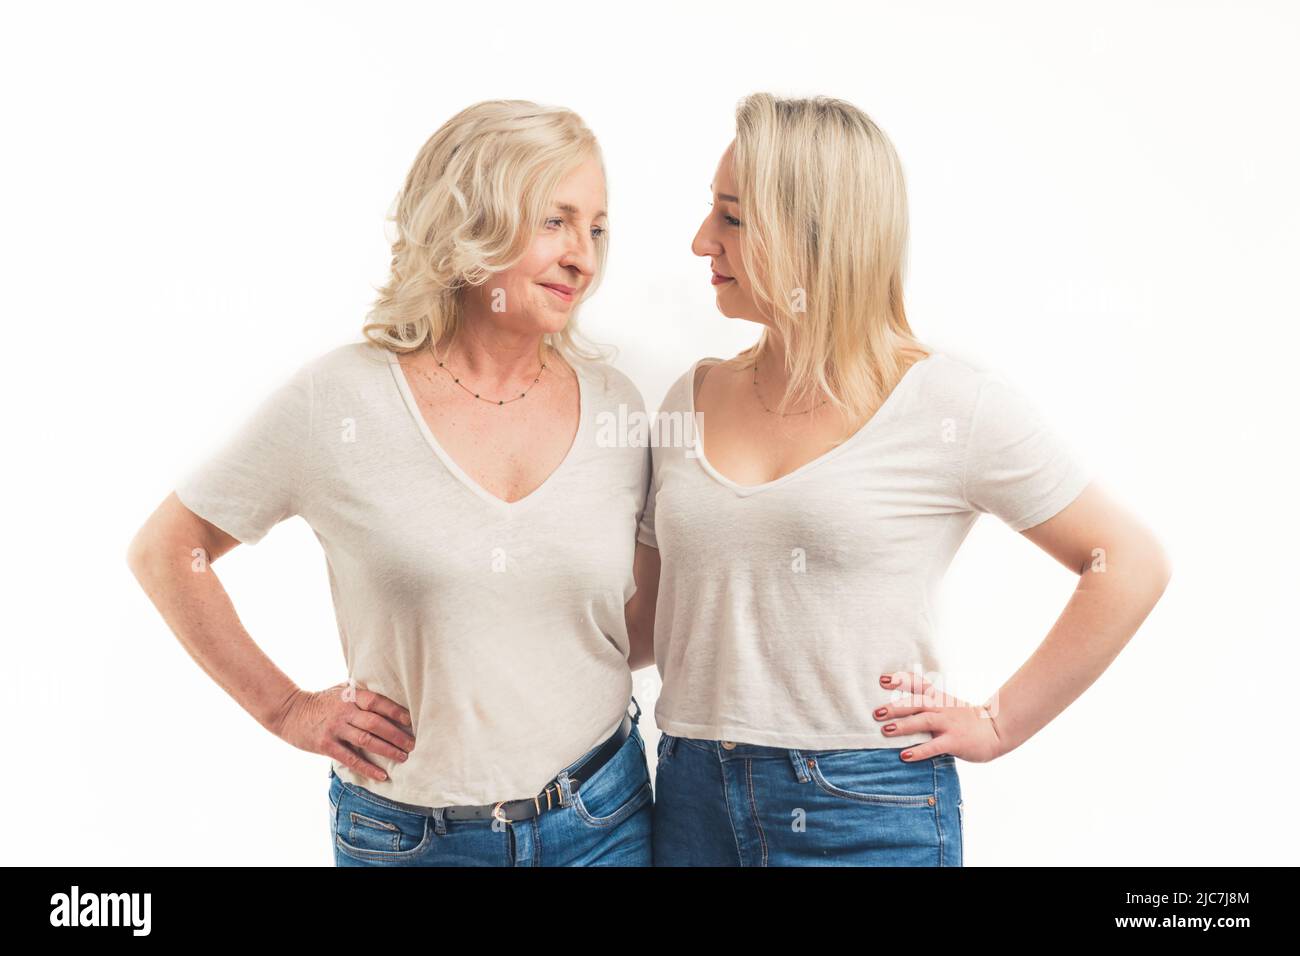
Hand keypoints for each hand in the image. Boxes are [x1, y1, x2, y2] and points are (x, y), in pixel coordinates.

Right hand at [272, 681, 415, 781]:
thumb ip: (361, 694)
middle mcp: (344, 711)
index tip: (411, 721)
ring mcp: (335, 729)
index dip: (395, 711)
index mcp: (350, 696)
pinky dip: (368, 768)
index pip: (377, 702)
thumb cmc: (322, 701)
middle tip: (413, 744)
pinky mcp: (326, 745)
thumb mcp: (341, 690)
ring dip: (387, 750)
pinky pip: (351, 759)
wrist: (290, 712)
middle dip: (397, 735)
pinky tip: (381, 775)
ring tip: (403, 757)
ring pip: (366, 741)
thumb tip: (391, 696)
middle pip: (375, 723)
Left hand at [874, 671, 1004, 763]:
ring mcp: (949, 724)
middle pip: (917, 703)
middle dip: (896, 706)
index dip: (900, 681)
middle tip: (876, 712)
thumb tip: (897, 708)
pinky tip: (904, 755)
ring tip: (886, 730)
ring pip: (924, 721)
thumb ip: (926, 705)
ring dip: (904, 725)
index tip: (882, 680)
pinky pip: (934, 746)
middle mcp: (942, 708)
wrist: (996, 730)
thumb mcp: (946, 705)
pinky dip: (919, 750)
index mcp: (939, 698)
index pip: (919, 685)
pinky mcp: (955, 741)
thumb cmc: (966, 720)